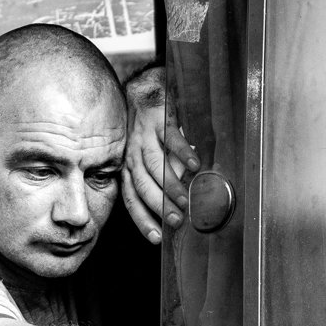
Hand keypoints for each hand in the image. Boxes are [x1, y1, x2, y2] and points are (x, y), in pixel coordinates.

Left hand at [123, 66, 199, 242]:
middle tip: (175, 220)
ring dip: (170, 185)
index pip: (132, 198)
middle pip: (143, 184)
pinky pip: (172, 138)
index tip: (156, 237)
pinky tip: (196, 165)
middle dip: (158, 205)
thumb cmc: (148, 130)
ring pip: (155, 165)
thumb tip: (173, 208)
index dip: (143, 219)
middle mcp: (133, 153)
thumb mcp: (144, 156)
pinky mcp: (161, 120)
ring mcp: (146, 136)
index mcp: (129, 166)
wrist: (147, 88)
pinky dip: (183, 152)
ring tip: (185, 200)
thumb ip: (155, 181)